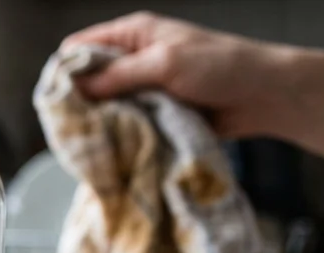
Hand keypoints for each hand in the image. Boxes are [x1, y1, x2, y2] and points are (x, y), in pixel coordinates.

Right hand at [62, 12, 289, 136]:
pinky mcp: (155, 112)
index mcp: (133, 35)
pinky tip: (114, 147)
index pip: (80, 47)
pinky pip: (126, 124)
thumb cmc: (222, 66)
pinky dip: (120, 134)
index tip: (58, 98)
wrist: (265, 95)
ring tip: (93, 140)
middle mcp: (134, 59)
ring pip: (105, 106)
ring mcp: (144, 88)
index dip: (65, 70)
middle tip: (72, 126)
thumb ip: (119, 75)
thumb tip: (76, 89)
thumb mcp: (165, 64)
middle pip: (88, 80)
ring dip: (101, 121)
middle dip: (80, 101)